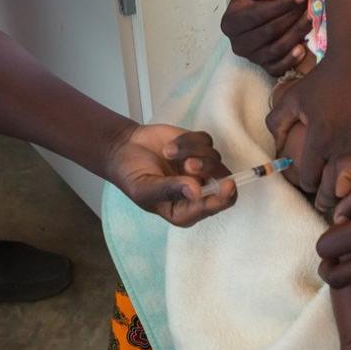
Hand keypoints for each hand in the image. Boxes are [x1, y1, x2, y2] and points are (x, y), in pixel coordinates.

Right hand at [106, 124, 235, 226]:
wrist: (123, 149)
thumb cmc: (131, 176)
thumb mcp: (144, 189)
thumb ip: (170, 190)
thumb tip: (197, 192)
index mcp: (186, 209)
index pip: (215, 206)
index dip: (224, 198)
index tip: (227, 185)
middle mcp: (198, 190)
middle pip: (223, 180)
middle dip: (207, 170)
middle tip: (187, 164)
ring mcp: (200, 167)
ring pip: (214, 157)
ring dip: (192, 152)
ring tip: (168, 152)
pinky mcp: (197, 146)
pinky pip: (205, 140)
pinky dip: (189, 140)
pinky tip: (171, 145)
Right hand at [221, 0, 311, 75]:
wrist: (257, 14)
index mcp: (230, 23)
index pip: (257, 14)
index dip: (281, 5)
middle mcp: (238, 43)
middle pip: (268, 32)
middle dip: (292, 17)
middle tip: (310, 5)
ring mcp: (251, 57)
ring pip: (276, 49)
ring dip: (296, 34)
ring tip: (310, 19)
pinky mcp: (264, 68)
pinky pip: (278, 67)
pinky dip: (291, 59)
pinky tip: (303, 46)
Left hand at [266, 53, 350, 203]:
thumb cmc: (325, 78)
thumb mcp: (293, 98)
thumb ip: (277, 124)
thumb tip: (276, 148)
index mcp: (320, 140)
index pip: (309, 181)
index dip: (305, 183)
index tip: (308, 179)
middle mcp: (345, 147)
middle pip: (333, 191)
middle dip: (325, 195)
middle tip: (323, 194)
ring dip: (350, 191)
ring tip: (344, 190)